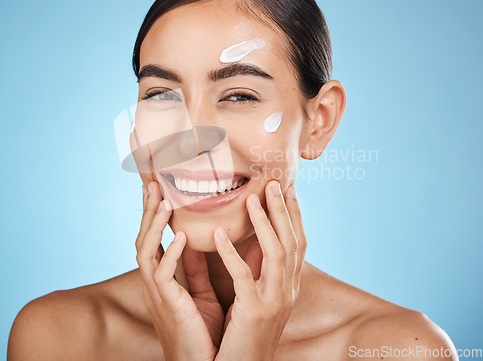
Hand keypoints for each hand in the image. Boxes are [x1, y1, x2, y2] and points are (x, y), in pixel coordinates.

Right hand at [135, 182, 222, 360]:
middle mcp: (155, 282)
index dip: (155, 214)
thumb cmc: (201, 331)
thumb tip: (207, 239)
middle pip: (143, 239)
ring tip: (166, 201)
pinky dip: (171, 254)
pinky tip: (182, 236)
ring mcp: (157, 293)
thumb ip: (199, 267)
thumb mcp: (201, 292)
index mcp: (163, 279)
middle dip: (148, 211)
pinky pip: (163, 275)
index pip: (154, 239)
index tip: (160, 188)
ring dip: (155, 226)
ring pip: (145, 252)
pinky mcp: (167, 305)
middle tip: (153, 183)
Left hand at [213, 181, 306, 360]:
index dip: (295, 216)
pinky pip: (244, 277)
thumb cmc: (245, 334)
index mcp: (289, 286)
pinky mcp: (254, 312)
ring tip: (252, 199)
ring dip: (265, 224)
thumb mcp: (256, 297)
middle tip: (275, 183)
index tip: (289, 189)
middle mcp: (288, 291)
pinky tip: (218, 234)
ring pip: (276, 253)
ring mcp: (274, 302)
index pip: (298, 243)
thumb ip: (257, 269)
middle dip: (284, 211)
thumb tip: (252, 239)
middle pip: (291, 242)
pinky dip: (231, 253)